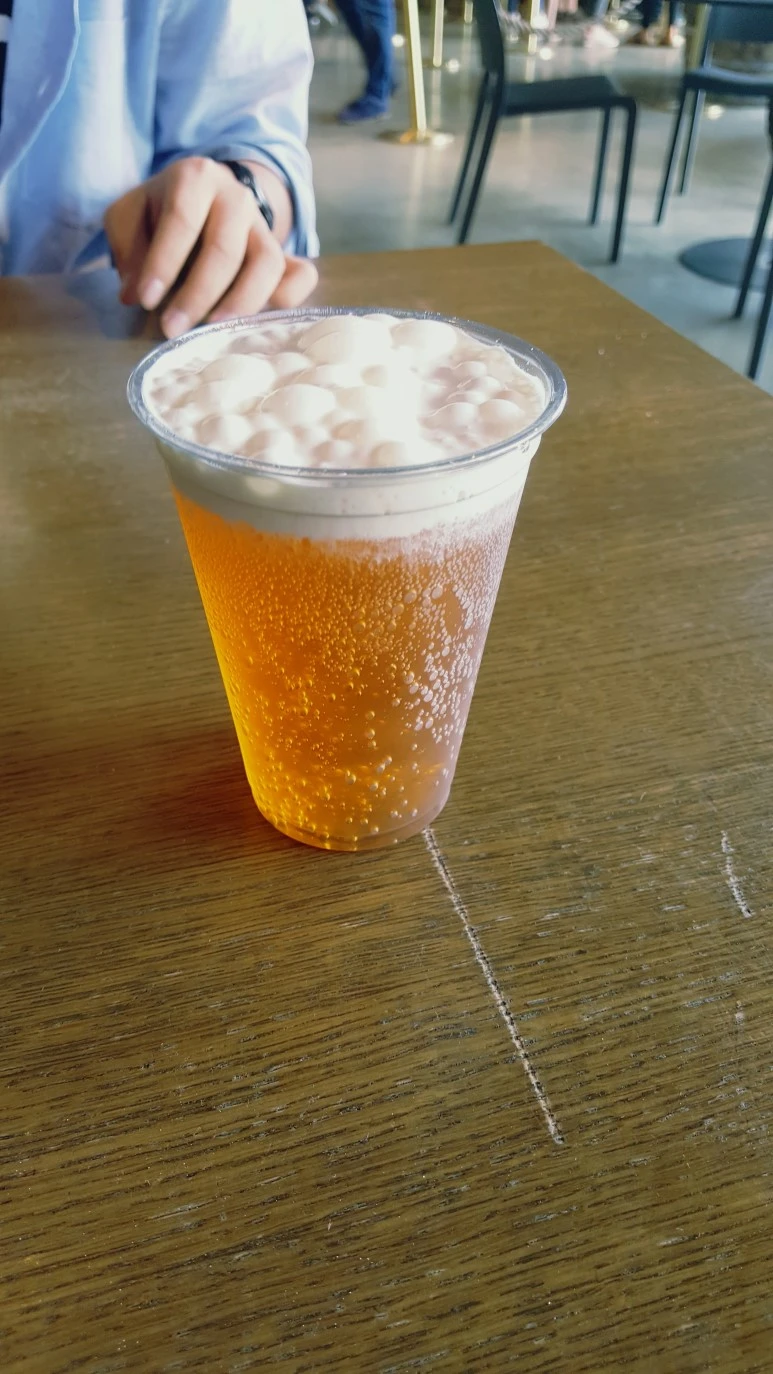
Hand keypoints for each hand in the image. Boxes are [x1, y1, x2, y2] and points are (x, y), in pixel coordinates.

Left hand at [104, 157, 317, 337]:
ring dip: (241, 302)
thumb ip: (127, 247)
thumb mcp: (131, 214)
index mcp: (196, 178)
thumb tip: (133, 293)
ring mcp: (265, 227)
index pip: (182, 220)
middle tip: (172, 328)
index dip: (163, 263)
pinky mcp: (283, 255)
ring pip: (266, 264)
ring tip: (215, 329)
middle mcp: (237, 198)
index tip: (145, 300)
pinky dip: (289, 299)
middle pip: (224, 248)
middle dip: (197, 294)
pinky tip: (264, 319)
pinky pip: (301, 276)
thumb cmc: (162, 210)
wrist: (208, 197)